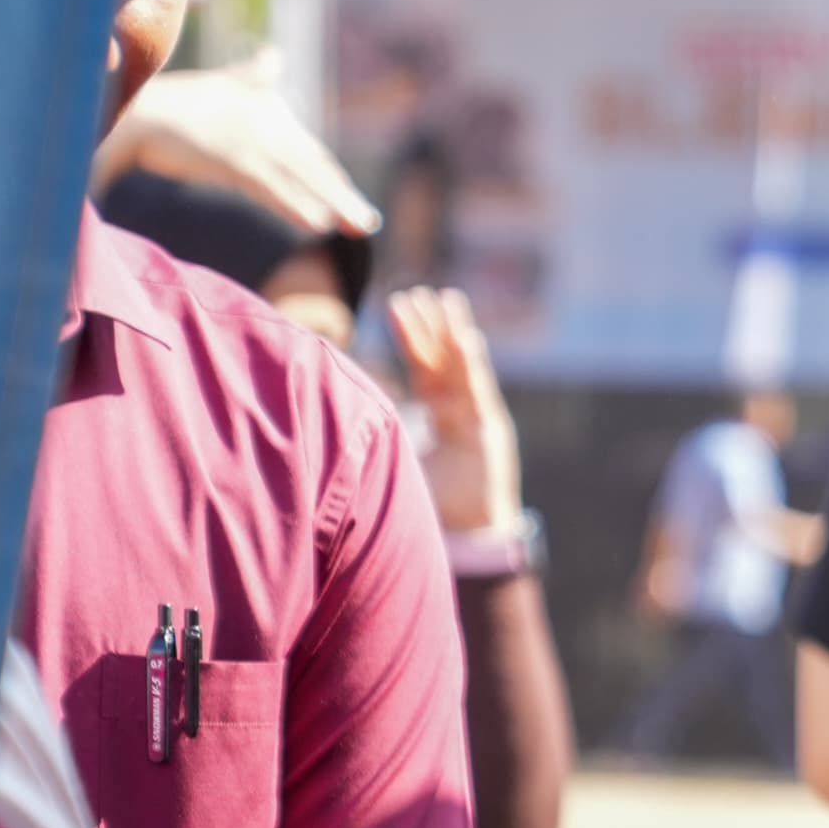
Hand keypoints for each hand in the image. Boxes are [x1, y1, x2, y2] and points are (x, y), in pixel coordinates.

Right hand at [96, 55, 378, 236]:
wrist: (132, 112)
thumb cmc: (174, 103)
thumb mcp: (222, 84)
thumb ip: (254, 76)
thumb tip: (275, 55)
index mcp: (266, 108)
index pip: (307, 151)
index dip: (332, 179)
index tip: (354, 204)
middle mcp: (265, 120)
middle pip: (313, 165)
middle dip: (342, 196)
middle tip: (370, 224)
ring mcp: (250, 138)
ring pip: (301, 177)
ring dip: (334, 204)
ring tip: (360, 229)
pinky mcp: (231, 156)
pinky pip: (271, 186)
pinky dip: (296, 205)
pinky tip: (320, 224)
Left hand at [386, 286, 520, 534]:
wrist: (470, 535)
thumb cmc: (435, 506)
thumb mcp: (397, 461)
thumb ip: (380, 438)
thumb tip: (337, 419)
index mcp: (439, 417)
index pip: (421, 368)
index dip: (409, 339)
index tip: (394, 304)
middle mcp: (458, 412)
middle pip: (441, 360)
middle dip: (429, 326)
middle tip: (414, 292)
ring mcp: (476, 418)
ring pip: (461, 367)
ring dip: (452, 332)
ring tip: (446, 299)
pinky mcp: (491, 429)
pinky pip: (479, 390)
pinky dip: (472, 364)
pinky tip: (465, 338)